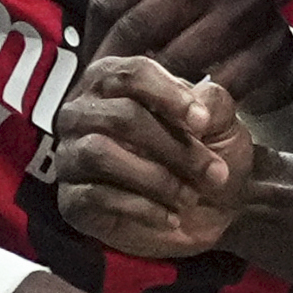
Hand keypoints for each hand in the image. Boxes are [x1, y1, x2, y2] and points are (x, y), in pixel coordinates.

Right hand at [54, 57, 254, 258]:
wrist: (203, 215)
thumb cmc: (203, 155)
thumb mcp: (221, 125)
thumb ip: (214, 105)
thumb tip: (199, 105)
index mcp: (114, 81)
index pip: (132, 74)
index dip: (169, 95)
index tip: (203, 123)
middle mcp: (83, 113)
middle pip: (120, 116)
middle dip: (173, 146)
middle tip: (213, 172)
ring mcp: (71, 156)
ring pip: (100, 154)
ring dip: (156, 178)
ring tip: (190, 197)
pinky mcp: (71, 200)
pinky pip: (95, 197)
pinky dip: (141, 208)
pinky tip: (171, 217)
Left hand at [87, 0, 292, 97]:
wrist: (263, 49)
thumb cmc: (193, 26)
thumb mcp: (153, 7)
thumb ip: (116, 19)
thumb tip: (83, 61)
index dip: (98, 44)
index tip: (90, 81)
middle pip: (146, 22)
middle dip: (122, 69)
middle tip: (108, 104)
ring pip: (183, 54)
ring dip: (158, 92)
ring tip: (141, 113)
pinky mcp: (279, 40)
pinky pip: (225, 82)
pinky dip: (201, 106)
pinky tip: (185, 120)